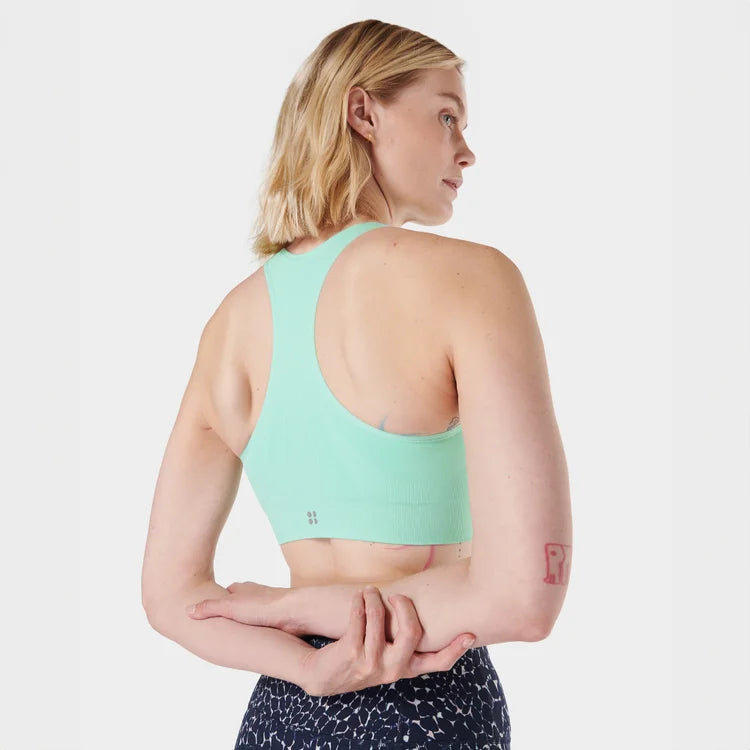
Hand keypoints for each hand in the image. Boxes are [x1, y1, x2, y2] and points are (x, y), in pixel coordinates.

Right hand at [186, 581, 288, 628]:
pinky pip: (264, 624)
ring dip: (247, 622)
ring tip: (238, 633)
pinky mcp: (277, 619)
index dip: (218, 600)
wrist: (294, 612)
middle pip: (241, 602)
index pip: (227, 592)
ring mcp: (267, 607)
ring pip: (253, 614)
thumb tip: (187, 610)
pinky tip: (256, 637)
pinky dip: (259, 629)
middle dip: (233, 611)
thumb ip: (209, 608)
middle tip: (223, 624)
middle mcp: (255, 596)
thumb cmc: (262, 606)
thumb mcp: (229, 606)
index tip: (210, 610)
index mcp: (243, 590)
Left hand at [303, 585, 475, 696]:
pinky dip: (360, 602)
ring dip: (374, 598)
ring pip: (380, 620)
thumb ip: (404, 641)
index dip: (455, 649)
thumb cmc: (361, 656)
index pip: (436, 663)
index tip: (470, 633)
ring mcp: (371, 663)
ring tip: (370, 590)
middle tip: (396, 596)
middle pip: (412, 634)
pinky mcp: (351, 653)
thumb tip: (422, 610)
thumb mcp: (387, 655)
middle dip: (406, 607)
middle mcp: (391, 669)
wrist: (322, 675)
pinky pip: (360, 619)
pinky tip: (359, 597)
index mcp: (405, 668)